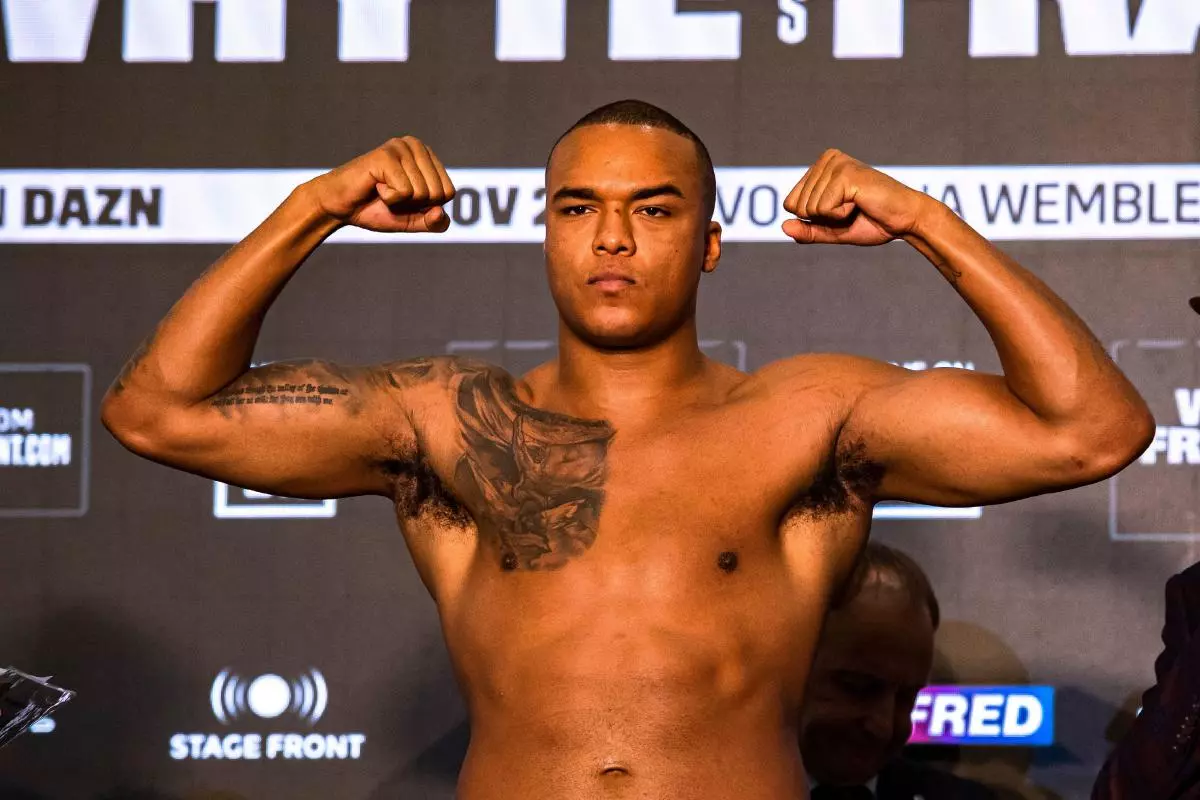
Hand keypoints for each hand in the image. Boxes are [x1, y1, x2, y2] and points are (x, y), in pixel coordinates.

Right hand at [306, 137, 455, 232]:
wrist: (340, 207)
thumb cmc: (376, 209)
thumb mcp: (413, 221)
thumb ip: (434, 222)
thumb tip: (440, 212)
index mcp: (427, 156)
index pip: (448, 193)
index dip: (426, 206)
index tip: (404, 198)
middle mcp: (416, 146)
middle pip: (438, 193)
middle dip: (414, 204)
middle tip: (391, 194)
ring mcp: (401, 147)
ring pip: (422, 192)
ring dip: (399, 201)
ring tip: (381, 189)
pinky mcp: (386, 155)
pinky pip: (404, 192)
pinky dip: (389, 198)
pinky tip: (375, 186)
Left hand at [782, 149, 927, 245]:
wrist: (905, 220)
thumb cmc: (872, 221)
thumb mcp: (832, 230)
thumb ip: (808, 230)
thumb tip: (783, 227)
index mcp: (820, 167)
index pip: (791, 204)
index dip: (815, 219)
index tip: (841, 211)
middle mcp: (826, 159)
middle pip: (798, 206)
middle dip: (824, 219)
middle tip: (851, 210)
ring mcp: (835, 164)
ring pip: (809, 208)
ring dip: (834, 217)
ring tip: (857, 205)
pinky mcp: (844, 174)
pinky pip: (823, 209)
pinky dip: (841, 216)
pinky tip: (860, 203)